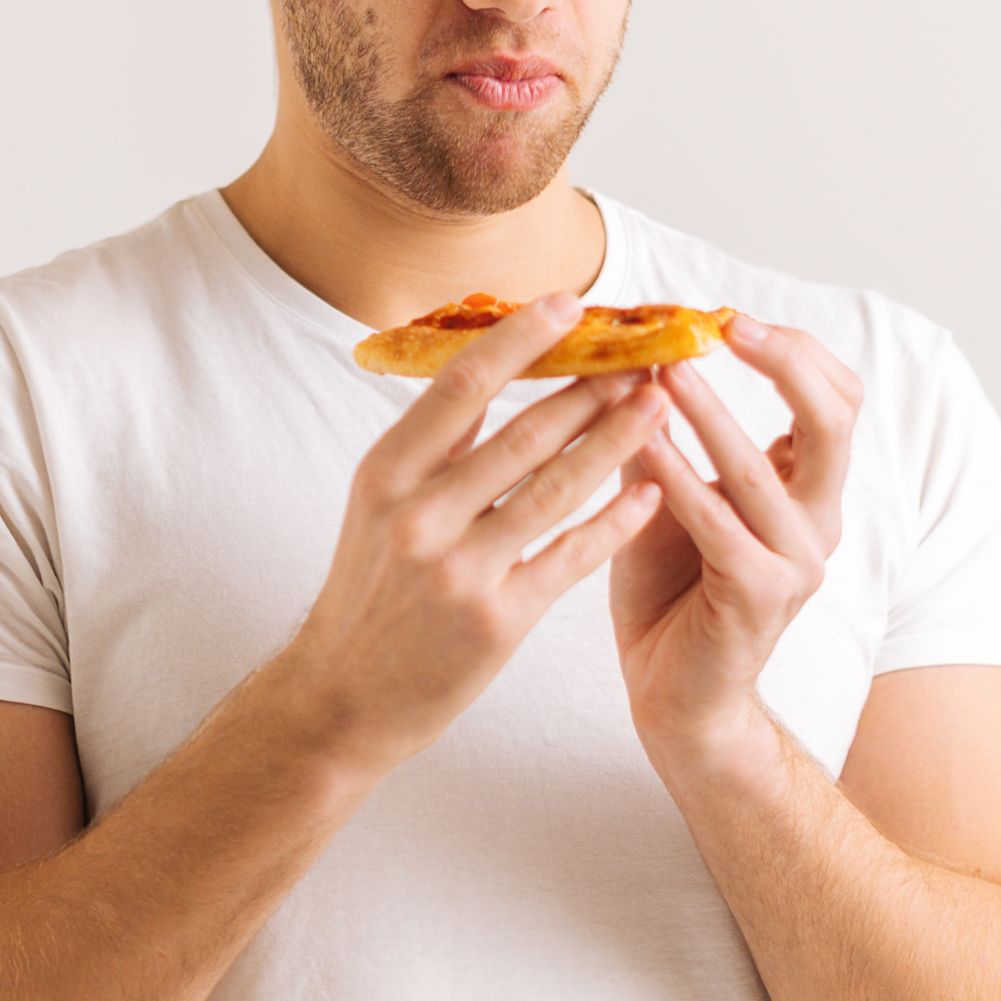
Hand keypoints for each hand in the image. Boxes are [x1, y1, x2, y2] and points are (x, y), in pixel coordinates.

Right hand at [271, 295, 669, 773]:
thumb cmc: (367, 593)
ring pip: (556, 487)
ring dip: (616, 439)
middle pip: (524, 431)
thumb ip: (432, 444)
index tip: (571, 304)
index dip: (522, 339)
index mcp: (386, 473)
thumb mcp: (376, 505)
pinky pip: (570, 556)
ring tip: (659, 402)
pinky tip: (651, 493)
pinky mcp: (498, 620)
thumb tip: (486, 367)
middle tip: (642, 351)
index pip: (463, 383)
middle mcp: (420, 514)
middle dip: (592, 386)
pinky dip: (614, 522)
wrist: (342, 696)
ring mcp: (460, 569)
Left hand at [610, 319, 862, 753]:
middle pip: (833, 418)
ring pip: (763, 467)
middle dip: (785, 362)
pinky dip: (680, 476)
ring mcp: (796, 561)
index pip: (836, 398)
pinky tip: (642, 441)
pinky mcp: (758, 596)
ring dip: (711, 412)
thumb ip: (660, 431)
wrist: (675, 695)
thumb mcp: (668, 494)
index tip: (731, 318)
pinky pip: (719, 523)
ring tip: (664, 370)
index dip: (795, 351)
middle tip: (724, 325)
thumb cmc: (671, 591)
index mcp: (808, 491)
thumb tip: (624, 352)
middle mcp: (817, 521)